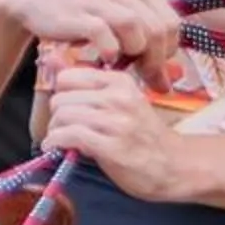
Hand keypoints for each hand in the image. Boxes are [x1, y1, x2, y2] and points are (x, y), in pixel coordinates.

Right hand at [0, 0, 180, 80]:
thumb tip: (167, 80)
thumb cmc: (76, 11)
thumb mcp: (113, 11)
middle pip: (159, 30)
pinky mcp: (80, 14)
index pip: (171, 22)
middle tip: (142, 77)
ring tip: (122, 67)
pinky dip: (110, 53)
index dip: (169, 51)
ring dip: (135, 57)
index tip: (156, 67)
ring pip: (138, 32)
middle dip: (155, 61)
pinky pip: (107, 38)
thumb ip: (142, 37)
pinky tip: (103, 59)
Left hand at [43, 65, 195, 200]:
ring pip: (62, 115)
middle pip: (61, 97)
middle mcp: (118, 97)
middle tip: (64, 128)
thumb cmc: (144, 134)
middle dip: (57, 115)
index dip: (62, 93)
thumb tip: (51, 59)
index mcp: (120, 82)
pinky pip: (68, 136)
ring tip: (62, 140)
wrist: (173, 165)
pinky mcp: (110, 147)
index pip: (68, 76)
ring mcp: (115, 122)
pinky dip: (55, 143)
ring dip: (55, 131)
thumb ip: (88, 84)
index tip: (68, 108)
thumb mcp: (122, 101)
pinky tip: (58, 149)